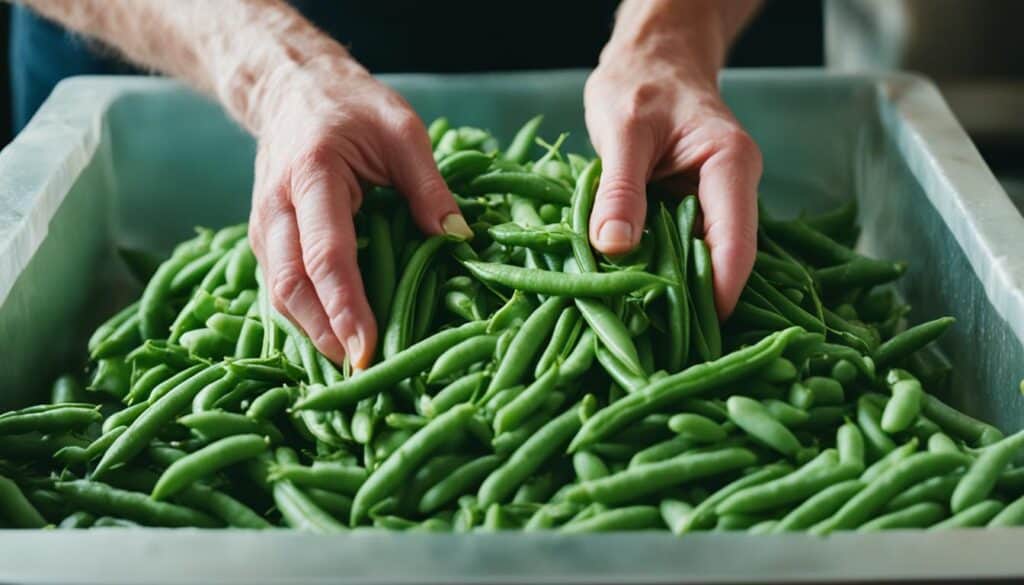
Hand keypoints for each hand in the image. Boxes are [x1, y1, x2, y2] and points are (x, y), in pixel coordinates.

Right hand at [249, 56, 471, 368]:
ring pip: (280, 295)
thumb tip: (460, 241)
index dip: (346, 306)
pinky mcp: (267, 242)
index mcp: (311, 175)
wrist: (292, 91)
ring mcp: (264, 228)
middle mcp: (276, 208)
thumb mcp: (402, 131)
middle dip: (325, 335)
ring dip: (313, 335)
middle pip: (290, 286)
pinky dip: (307, 320)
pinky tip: (337, 343)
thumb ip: (430, 187)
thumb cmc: (352, 108)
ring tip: (354, 372)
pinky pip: (282, 289)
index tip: (368, 349)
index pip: (326, 255)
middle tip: (365, 376)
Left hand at [584, 48, 761, 316]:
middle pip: (722, 257)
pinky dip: (658, 273)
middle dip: (696, 302)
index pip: (736, 238)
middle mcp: (731, 190)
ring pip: (699, 259)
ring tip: (648, 338)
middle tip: (664, 349)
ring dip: (675, 293)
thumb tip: (614, 248)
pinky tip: (636, 302)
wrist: (650, 60)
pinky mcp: (688, 211)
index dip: (721, 287)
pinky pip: (678, 249)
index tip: (700, 330)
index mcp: (730, 166)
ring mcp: (711, 203)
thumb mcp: (623, 130)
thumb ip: (620, 187)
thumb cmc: (639, 83)